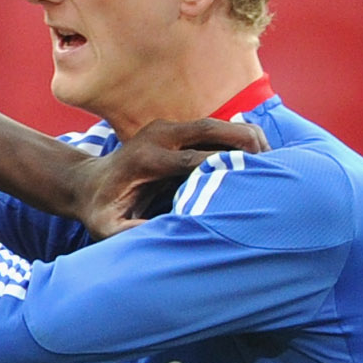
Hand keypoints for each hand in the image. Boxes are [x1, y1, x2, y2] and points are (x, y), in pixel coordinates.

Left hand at [68, 117, 270, 237]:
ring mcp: (166, 128)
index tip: (254, 179)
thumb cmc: (100, 211)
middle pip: (213, 129)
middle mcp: (158, 136)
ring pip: (217, 124)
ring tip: (272, 160)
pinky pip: (212, 128)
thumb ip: (129, 232)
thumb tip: (159, 237)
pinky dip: (235, 138)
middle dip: (246, 143)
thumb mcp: (106, 227)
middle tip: (275, 163)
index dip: (226, 166)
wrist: (86, 184)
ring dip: (245, 138)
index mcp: (147, 160)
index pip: (196, 158)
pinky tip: (254, 157)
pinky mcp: (173, 128)